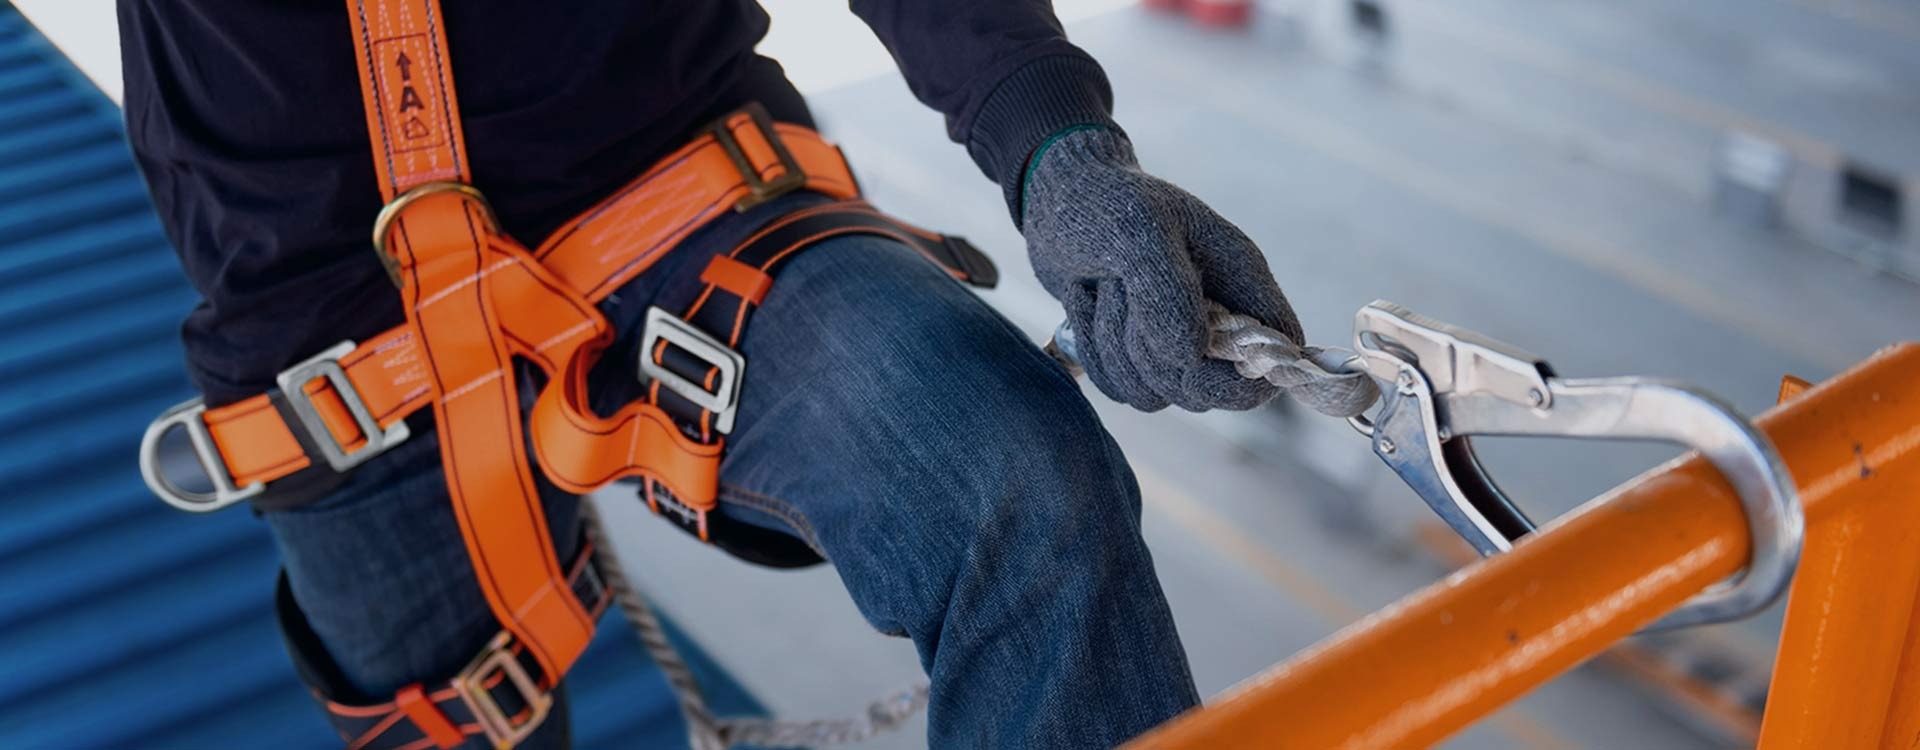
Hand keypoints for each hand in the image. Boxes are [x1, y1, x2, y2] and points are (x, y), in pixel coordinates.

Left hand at [1021, 127, 1300, 411]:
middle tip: (1123, 292)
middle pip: (1210, 389)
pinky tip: (1087, 304)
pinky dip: (1093, 353)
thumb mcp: (1138, 232)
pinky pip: (1120, 389)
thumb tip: (1188, 356)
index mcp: (1240, 279)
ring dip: (1114, 349)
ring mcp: (1175, 341)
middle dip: (1155, 355)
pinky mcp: (1136, 356)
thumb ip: (1169, 294)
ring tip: (1103, 289)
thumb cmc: (1105, 203)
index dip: (1252, 371)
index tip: (1195, 354)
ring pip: (1157, 394)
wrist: (1057, 198)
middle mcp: (1217, 317)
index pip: (1282, 348)